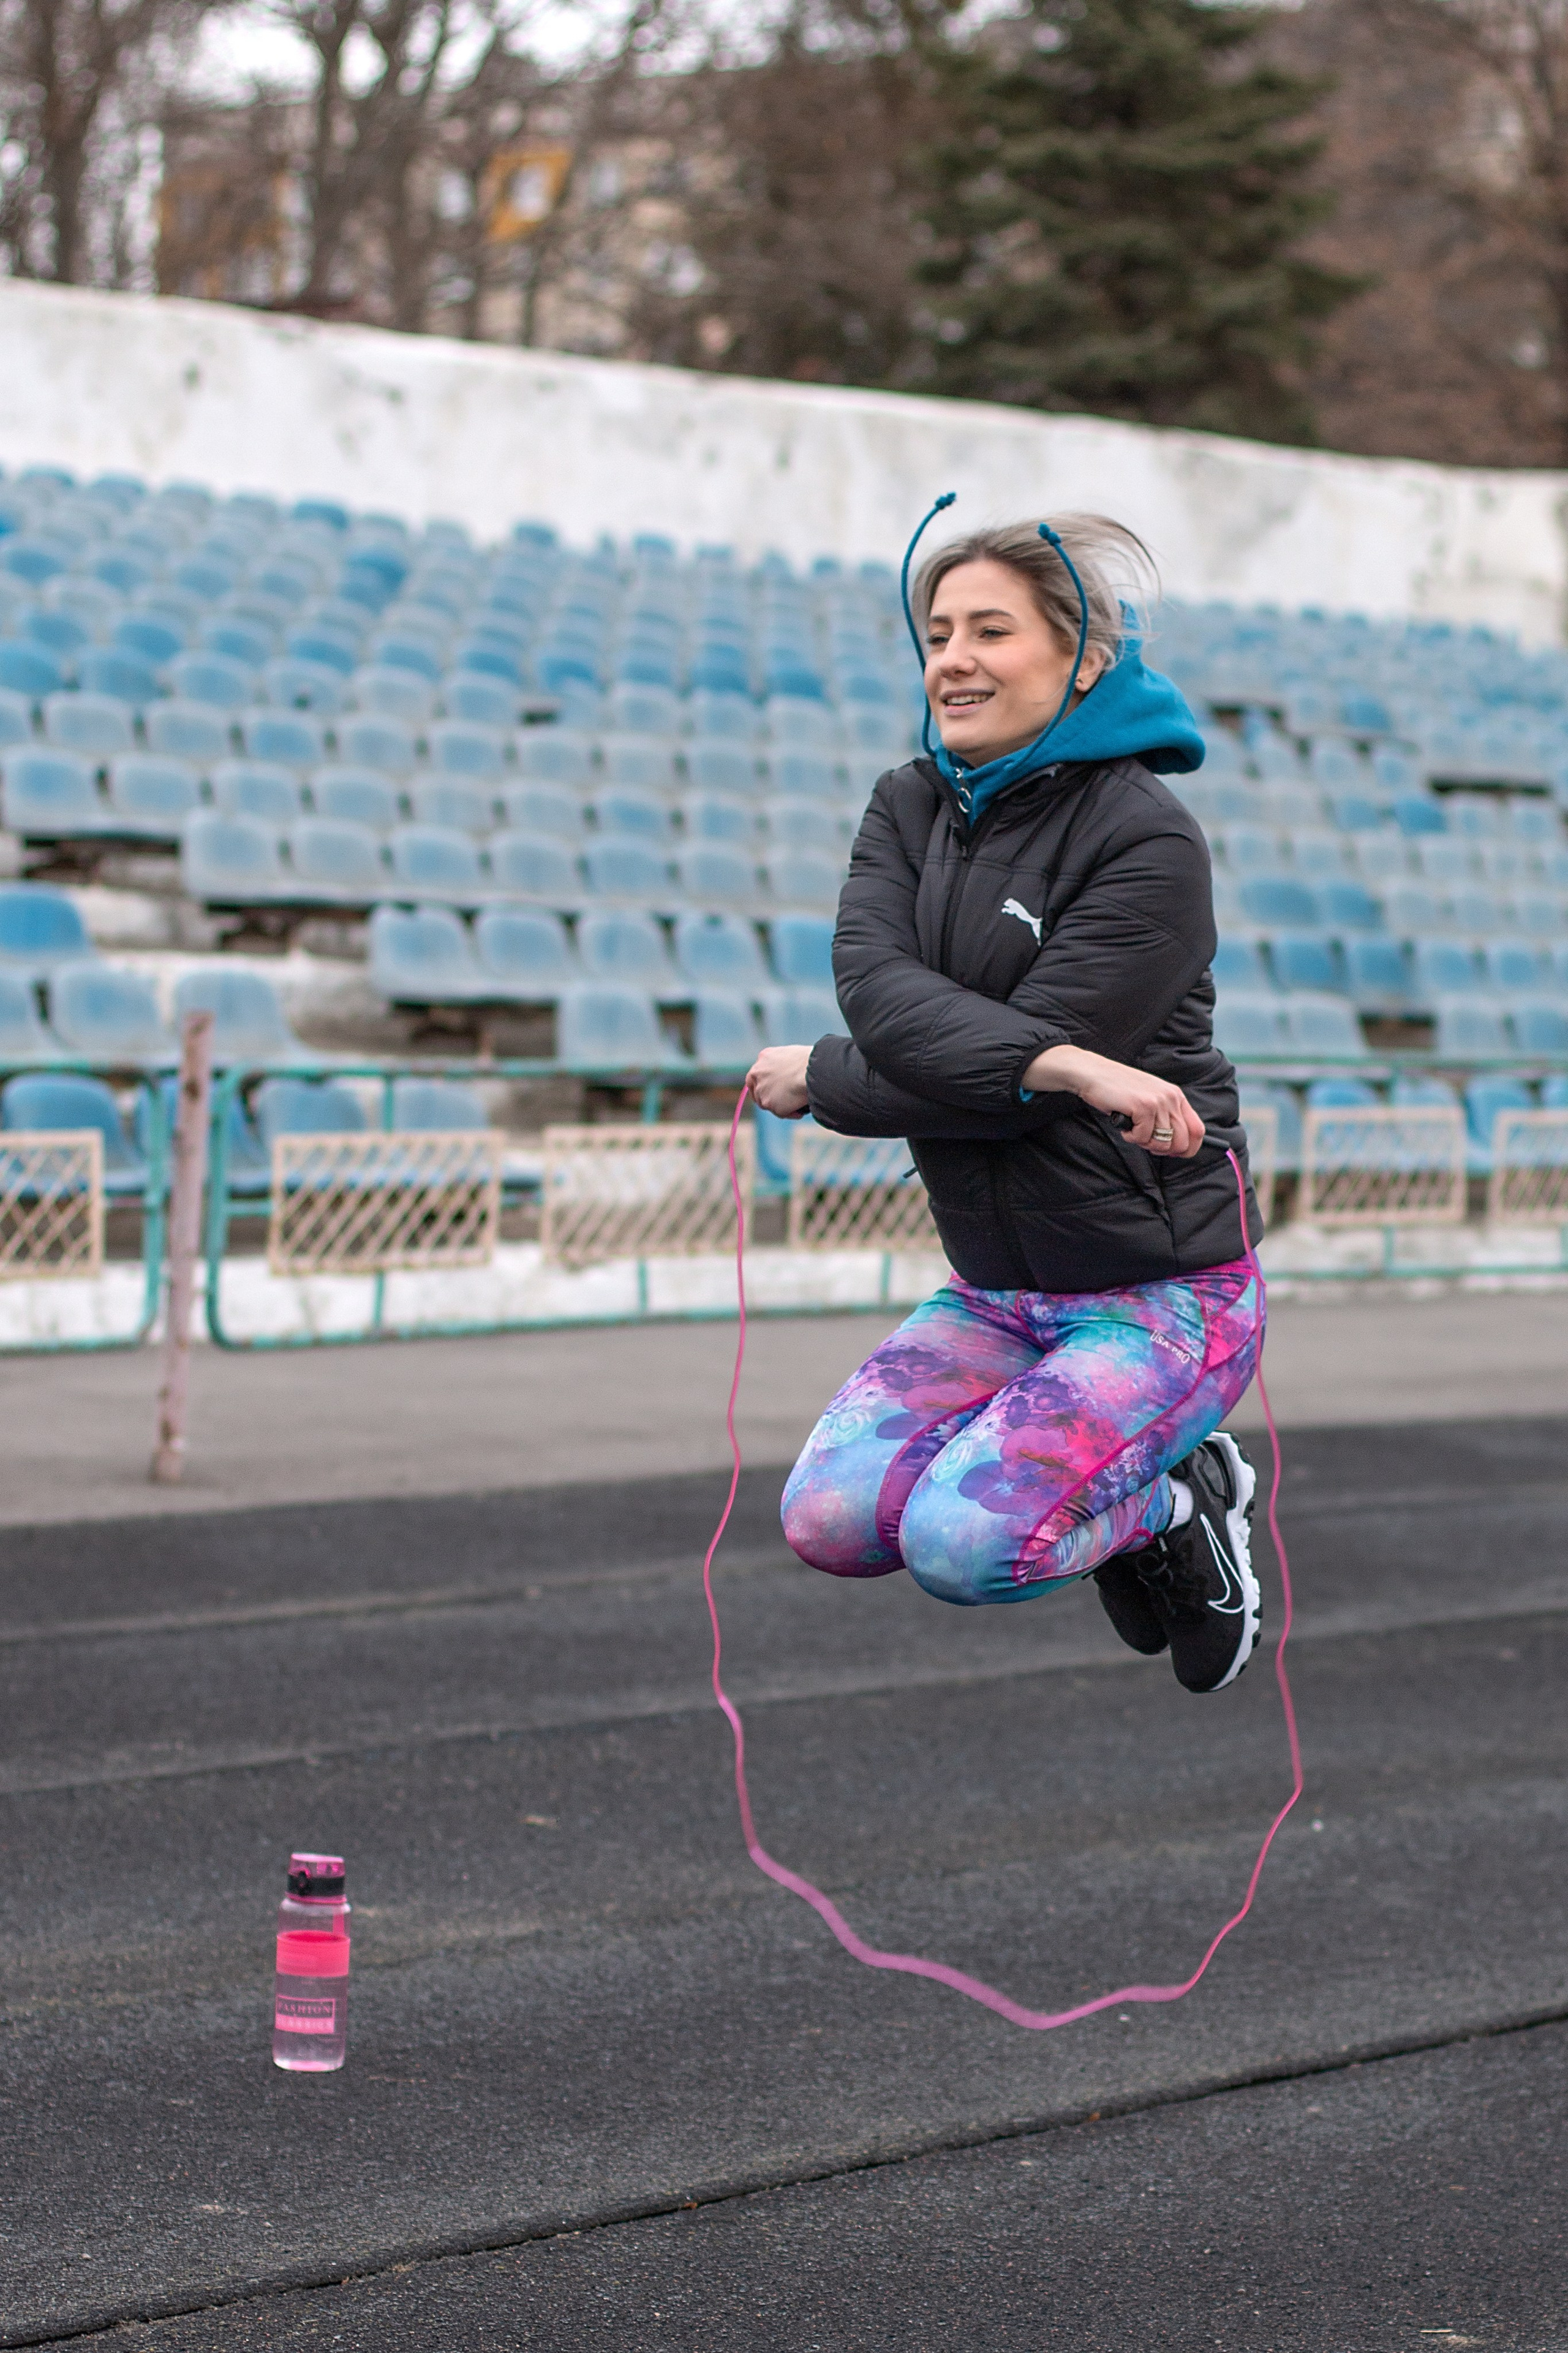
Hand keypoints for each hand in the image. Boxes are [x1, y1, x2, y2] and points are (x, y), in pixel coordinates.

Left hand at [746, 1043, 812, 1117]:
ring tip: (799, 1106)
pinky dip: (790, 1113)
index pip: (755, 1075)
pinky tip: (800, 1110)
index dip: (763, 1084)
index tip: (771, 1091)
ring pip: (768, 1104)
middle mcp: (757, 1073)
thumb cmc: (811, 1063)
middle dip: (768, 1098)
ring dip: (781, 1106)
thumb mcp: (792, 1057)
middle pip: (757, 1091)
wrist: (814, 1071)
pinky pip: (780, 1112)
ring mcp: (762, 1089)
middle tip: (783, 1103)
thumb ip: (783, 1066)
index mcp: (764, 1057)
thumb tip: (787, 1077)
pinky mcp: (769, 1103)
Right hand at [1021, 1044, 1203, 1157]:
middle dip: (1161, 1149)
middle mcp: (1171, 1098)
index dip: (1187, 1148)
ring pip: (1162, 1144)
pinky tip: (1124, 1125)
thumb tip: (1174, 1147)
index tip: (1170, 1152)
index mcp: (1176, 1096)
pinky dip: (1130, 1137)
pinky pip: (1142, 1138)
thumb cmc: (1119, 1089)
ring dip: (1144, 1143)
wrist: (1094, 1073)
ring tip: (1133, 1130)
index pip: (1197, 1131)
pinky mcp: (1143, 1106)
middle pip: (1181, 1143)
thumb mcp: (1150, 1099)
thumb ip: (1165, 1117)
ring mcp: (1158, 1101)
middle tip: (1144, 1139)